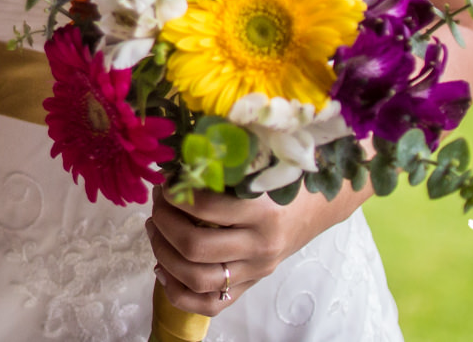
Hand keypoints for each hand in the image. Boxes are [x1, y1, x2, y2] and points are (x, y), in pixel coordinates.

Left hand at [146, 184, 352, 317]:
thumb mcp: (257, 170)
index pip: (205, 208)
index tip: (166, 183)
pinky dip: (177, 292)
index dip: (175, 195)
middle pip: (195, 247)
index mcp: (262, 211)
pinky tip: (162, 268)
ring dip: (163, 254)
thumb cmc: (282, 182)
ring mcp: (254, 272)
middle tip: (157, 204)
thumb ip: (221, 170)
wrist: (317, 209)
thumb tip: (172, 168)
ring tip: (155, 228)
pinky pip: (208, 305)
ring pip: (196, 279)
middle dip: (164, 223)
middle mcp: (259, 246)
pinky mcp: (248, 287)